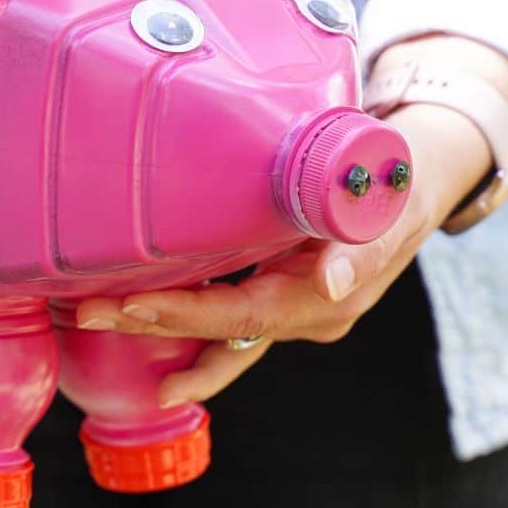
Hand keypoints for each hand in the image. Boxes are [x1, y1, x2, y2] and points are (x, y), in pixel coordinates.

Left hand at [74, 35, 507, 407]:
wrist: (422, 172)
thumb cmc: (398, 174)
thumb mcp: (388, 197)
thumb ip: (362, 241)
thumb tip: (333, 282)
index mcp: (331, 296)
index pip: (245, 313)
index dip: (186, 313)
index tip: (132, 305)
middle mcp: (311, 316)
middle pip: (222, 331)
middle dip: (152, 325)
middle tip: (85, 314)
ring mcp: (297, 311)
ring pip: (221, 335)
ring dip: (158, 332)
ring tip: (91, 327)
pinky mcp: (284, 296)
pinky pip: (229, 323)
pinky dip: (184, 327)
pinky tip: (134, 322)